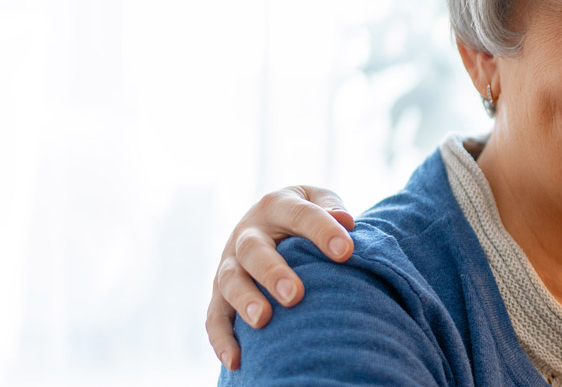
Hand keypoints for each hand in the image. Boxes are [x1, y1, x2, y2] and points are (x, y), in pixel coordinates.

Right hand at [206, 185, 354, 369]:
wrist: (271, 219)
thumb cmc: (306, 214)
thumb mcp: (317, 199)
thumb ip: (330, 206)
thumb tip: (345, 220)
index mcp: (277, 206)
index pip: (300, 215)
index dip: (322, 231)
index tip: (346, 251)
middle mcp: (247, 233)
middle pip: (254, 251)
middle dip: (273, 273)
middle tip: (295, 295)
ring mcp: (230, 263)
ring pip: (229, 282)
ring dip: (244, 301)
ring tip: (263, 321)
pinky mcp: (220, 292)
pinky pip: (215, 317)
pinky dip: (221, 339)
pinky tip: (235, 362)